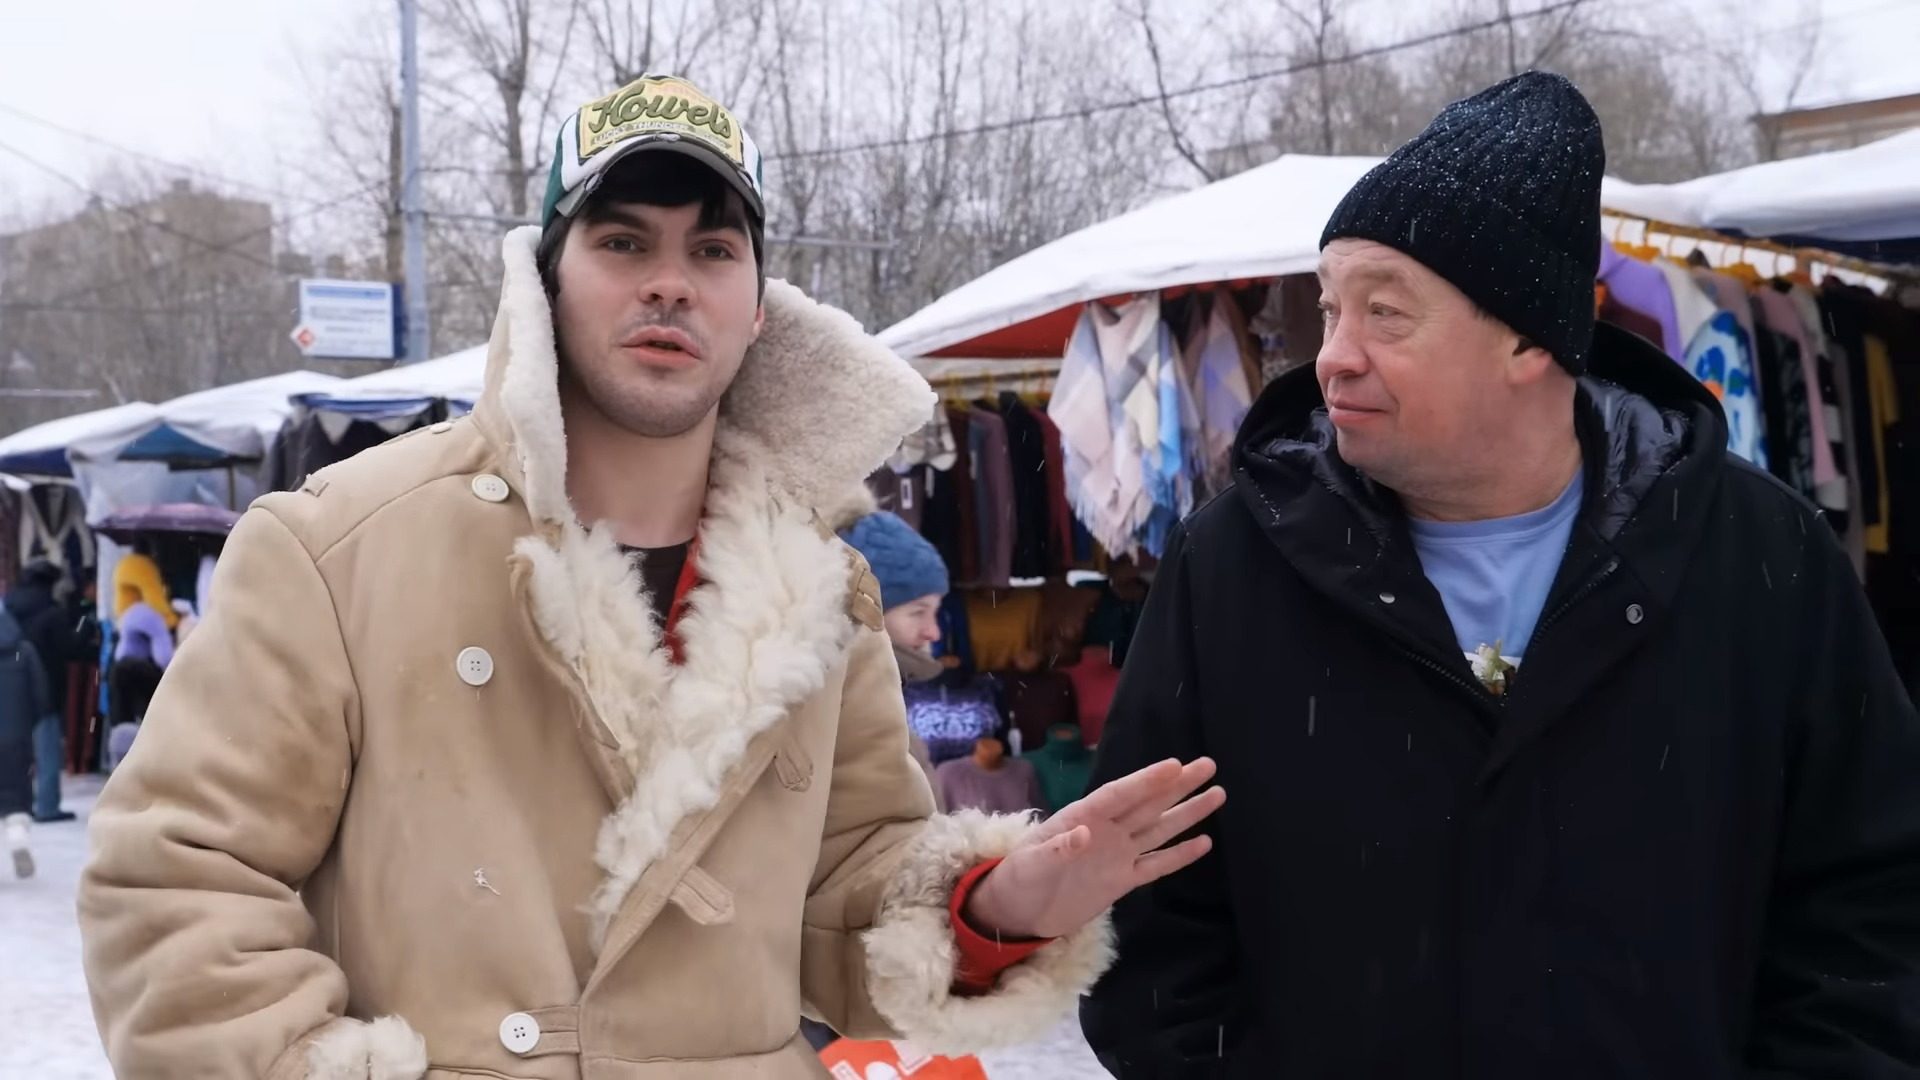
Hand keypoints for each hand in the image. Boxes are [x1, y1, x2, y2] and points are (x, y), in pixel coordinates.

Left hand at [963, 757, 1223, 940]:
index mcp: (1083, 817)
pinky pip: (1157, 865)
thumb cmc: (1018, 878)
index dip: (1146, 781)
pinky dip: (1180, 855)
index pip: (1119, 795)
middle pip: (1148, 803)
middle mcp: (1107, 830)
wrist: (1018, 912)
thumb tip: (1083, 833)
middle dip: (1178, 785)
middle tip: (1208, 764)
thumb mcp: (1032, 863)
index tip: (1175, 765)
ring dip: (1187, 813)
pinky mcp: (1122, 880)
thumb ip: (1057, 849)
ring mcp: (1117, 854)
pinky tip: (1204, 843)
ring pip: (1159, 829)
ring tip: (1217, 793)